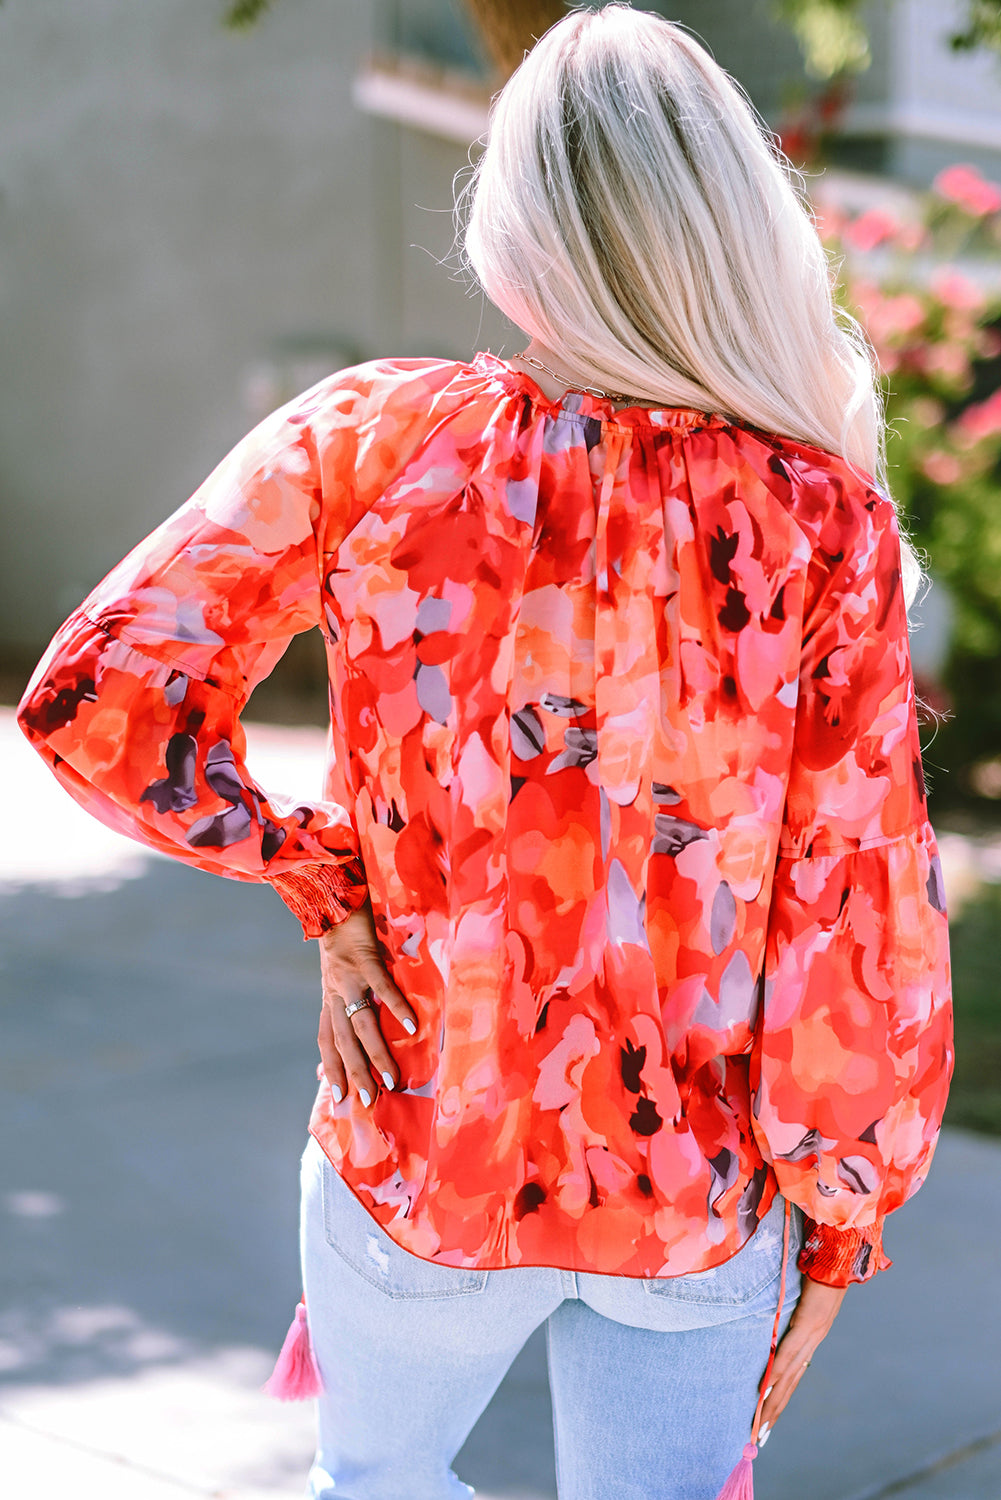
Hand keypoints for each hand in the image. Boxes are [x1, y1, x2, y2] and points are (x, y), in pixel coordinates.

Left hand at [316, 901, 417, 1107]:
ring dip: (376, 1053)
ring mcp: (349, 977)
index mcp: (331, 997)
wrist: (336, 897)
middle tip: (369, 1101)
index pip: (328, 1040)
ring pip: (361, 1023)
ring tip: (392, 1078)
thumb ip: (344, 1002)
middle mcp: (335, 992)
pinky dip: (397, 1008)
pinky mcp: (366, 959)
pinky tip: (413, 1027)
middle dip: (355, 1072)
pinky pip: (383, 988)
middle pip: (344, 1040)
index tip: (340, 1099)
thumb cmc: (345, 938)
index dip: (332, 1068)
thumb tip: (346, 1030)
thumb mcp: (339, 973)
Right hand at [758, 1275, 846, 1438]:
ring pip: (789, 1374)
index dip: (780, 1397)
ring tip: (760, 1421)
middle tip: (758, 1435)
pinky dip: (776, 1371)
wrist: (837, 1251)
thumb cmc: (817, 1266)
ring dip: (773, 1400)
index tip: (766, 1418)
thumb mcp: (799, 1291)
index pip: (792, 1374)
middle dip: (773, 1409)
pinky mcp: (809, 1321)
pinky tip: (766, 1386)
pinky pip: (788, 1351)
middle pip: (790, 1383)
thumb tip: (771, 1307)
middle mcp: (812, 1339)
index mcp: (810, 1335)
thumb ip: (788, 1303)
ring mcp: (812, 1332)